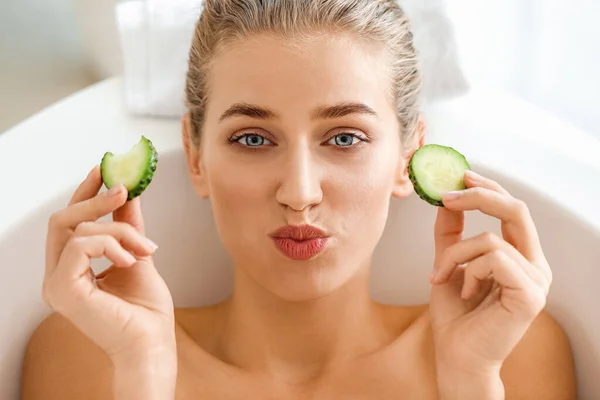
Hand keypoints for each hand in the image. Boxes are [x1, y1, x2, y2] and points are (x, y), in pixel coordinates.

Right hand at [42, 165, 175, 363]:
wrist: (153, 343)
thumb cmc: (147, 311)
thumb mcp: (137, 256)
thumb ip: (127, 226)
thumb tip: (128, 193)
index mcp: (72, 271)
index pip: (68, 223)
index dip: (83, 193)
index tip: (102, 170)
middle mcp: (58, 277)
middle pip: (63, 220)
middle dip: (96, 199)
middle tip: (124, 189)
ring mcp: (56, 284)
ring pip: (77, 228)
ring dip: (119, 231)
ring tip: (145, 248)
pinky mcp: (63, 289)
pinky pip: (80, 245)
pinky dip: (111, 244)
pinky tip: (130, 260)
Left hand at [428, 170, 551, 397]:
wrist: (456, 355)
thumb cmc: (455, 315)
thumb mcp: (449, 263)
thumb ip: (451, 233)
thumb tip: (447, 201)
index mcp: (520, 257)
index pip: (512, 210)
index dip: (488, 189)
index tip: (460, 177)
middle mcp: (535, 266)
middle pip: (517, 211)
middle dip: (479, 196)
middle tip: (448, 196)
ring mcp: (537, 281)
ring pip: (491, 240)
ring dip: (455, 255)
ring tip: (442, 277)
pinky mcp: (531, 296)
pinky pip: (495, 260)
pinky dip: (469, 272)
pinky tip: (464, 292)